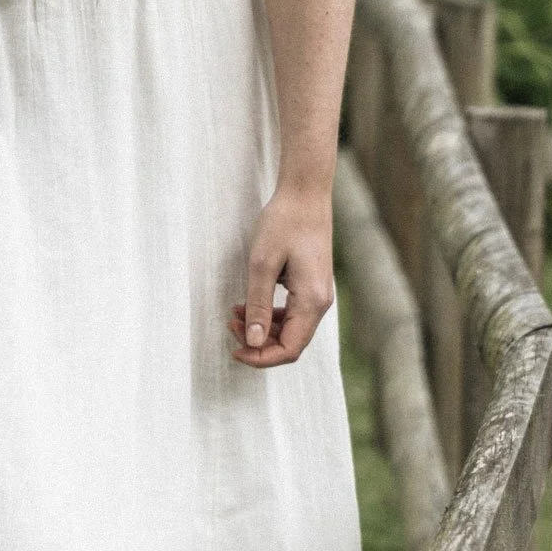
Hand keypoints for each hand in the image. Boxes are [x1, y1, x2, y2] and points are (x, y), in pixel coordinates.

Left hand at [228, 186, 334, 367]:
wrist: (305, 193)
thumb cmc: (284, 222)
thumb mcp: (262, 264)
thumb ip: (258, 306)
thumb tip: (252, 342)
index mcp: (312, 301)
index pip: (290, 349)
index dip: (261, 357)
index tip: (234, 349)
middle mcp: (321, 303)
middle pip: (291, 343)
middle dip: (258, 342)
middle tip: (229, 323)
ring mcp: (318, 294)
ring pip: (292, 330)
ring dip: (263, 329)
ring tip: (235, 313)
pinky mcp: (312, 285)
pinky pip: (294, 313)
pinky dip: (272, 315)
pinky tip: (249, 304)